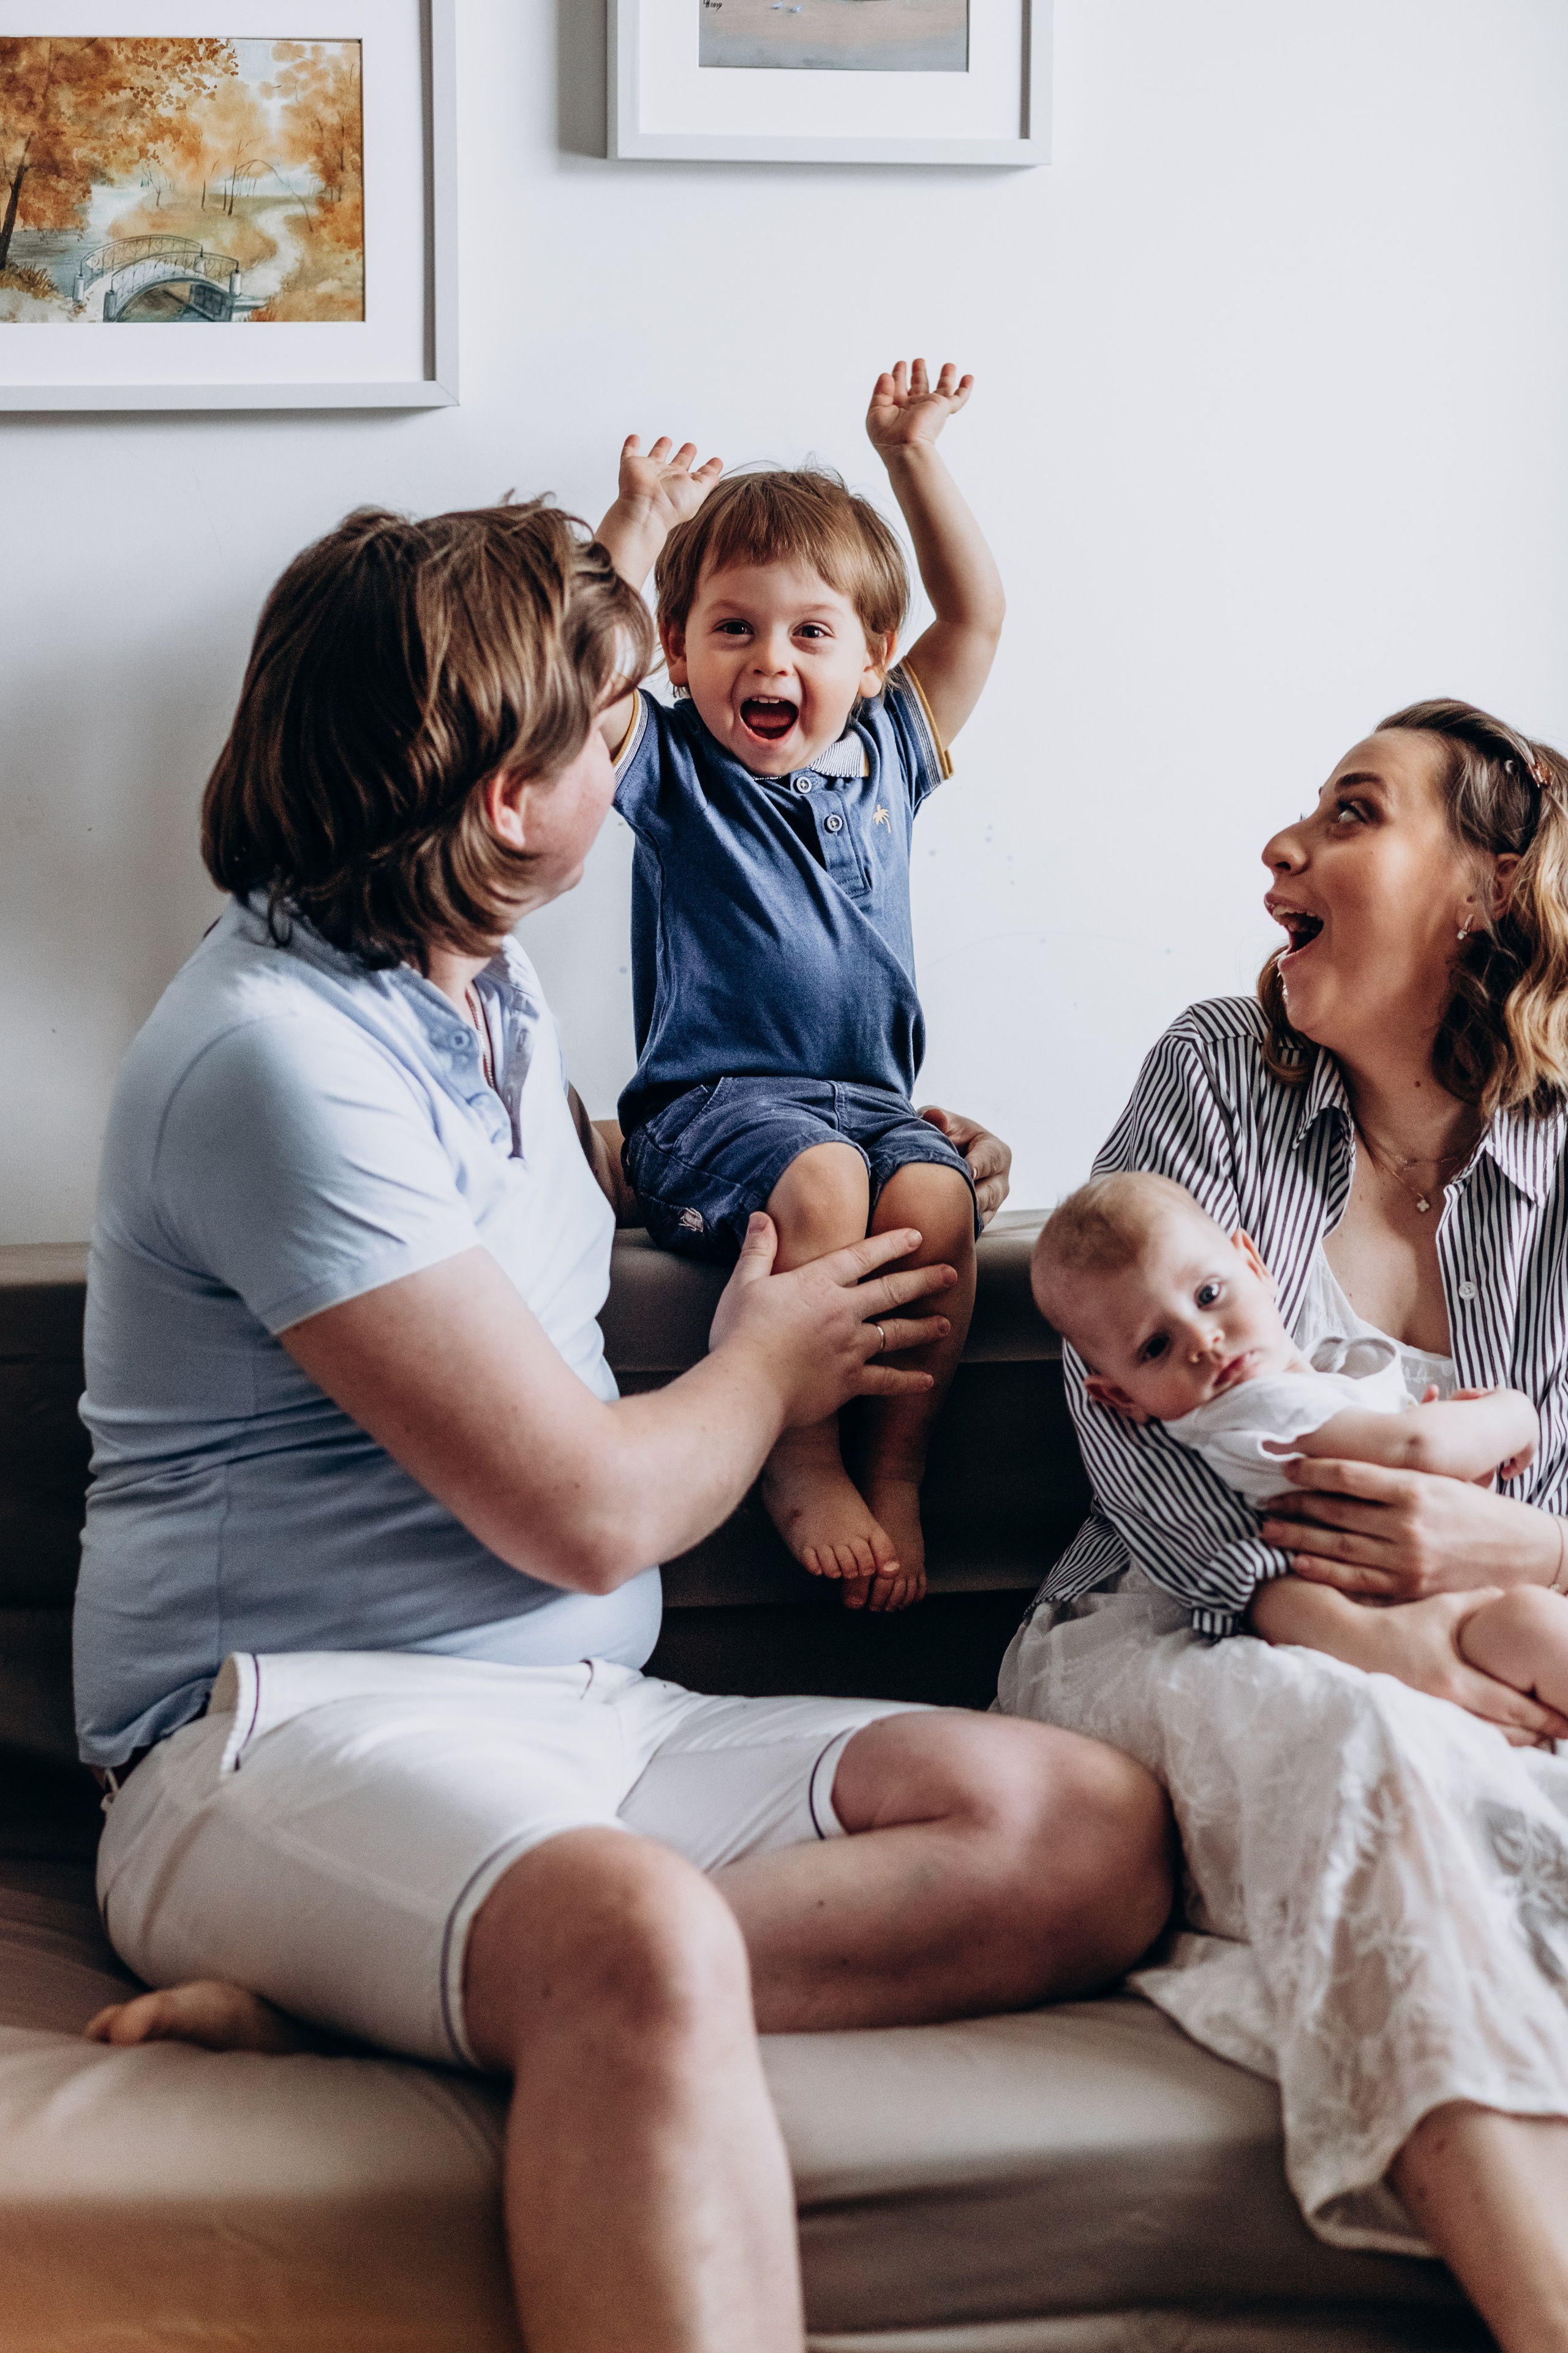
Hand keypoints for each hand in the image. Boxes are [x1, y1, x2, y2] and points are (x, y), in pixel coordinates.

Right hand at [615, 434, 722, 533]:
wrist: (645, 509)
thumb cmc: (671, 505)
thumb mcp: (699, 491)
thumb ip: (708, 479)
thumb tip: (717, 468)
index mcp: (682, 484)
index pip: (696, 475)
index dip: (706, 468)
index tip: (715, 461)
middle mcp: (666, 478)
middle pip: (677, 463)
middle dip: (684, 455)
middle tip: (690, 446)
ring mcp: (648, 472)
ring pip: (655, 456)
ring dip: (661, 448)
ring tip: (666, 440)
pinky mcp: (631, 466)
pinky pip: (629, 452)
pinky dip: (630, 445)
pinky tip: (633, 438)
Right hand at [709, 1213, 956, 1427]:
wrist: (748, 1385)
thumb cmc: (739, 1335)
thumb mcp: (743, 1284)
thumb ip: (758, 1250)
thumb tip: (761, 1217)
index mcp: (817, 1283)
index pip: (862, 1256)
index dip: (891, 1244)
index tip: (917, 1236)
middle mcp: (843, 1311)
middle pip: (892, 1290)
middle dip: (924, 1280)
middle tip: (949, 1273)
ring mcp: (850, 1347)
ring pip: (897, 1333)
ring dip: (923, 1328)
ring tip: (945, 1324)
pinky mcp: (850, 1381)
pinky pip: (887, 1380)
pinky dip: (908, 1381)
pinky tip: (927, 1380)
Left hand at [866, 359, 972, 458]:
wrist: (906, 448)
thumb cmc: (888, 437)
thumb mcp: (875, 412)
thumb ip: (880, 392)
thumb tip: (886, 375)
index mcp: (898, 409)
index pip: (899, 388)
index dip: (899, 375)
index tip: (900, 364)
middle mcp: (915, 408)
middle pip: (919, 386)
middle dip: (919, 372)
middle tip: (919, 360)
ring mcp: (930, 407)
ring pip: (941, 389)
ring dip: (945, 377)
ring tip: (948, 365)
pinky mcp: (943, 408)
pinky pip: (958, 398)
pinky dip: (965, 388)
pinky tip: (968, 377)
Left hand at [918, 1104, 1009, 1226]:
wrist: (940, 1156)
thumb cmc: (943, 1134)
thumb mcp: (940, 1121)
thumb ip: (938, 1118)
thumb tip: (936, 1118)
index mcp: (997, 1152)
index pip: (990, 1161)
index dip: (976, 1166)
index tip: (965, 1172)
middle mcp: (1001, 1181)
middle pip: (989, 1194)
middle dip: (969, 1197)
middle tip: (948, 1201)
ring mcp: (992, 1205)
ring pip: (980, 1216)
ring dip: (962, 1216)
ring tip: (941, 1217)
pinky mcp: (980, 1221)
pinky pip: (972, 1230)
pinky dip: (957, 1230)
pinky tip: (938, 1230)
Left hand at [1260, 1455, 1559, 1598]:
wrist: (1521, 1552)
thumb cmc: (1476, 1508)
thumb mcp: (1440, 1478)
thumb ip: (1394, 1472)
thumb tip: (1343, 1458)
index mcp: (1414, 1487)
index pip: (1347, 1474)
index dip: (1309, 1469)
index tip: (1284, 1464)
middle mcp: (1407, 1523)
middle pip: (1335, 1510)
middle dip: (1294, 1503)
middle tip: (1263, 1498)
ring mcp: (1406, 1558)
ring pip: (1338, 1546)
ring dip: (1297, 1536)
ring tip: (1267, 1528)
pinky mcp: (1408, 1586)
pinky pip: (1356, 1578)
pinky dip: (1323, 1569)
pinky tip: (1297, 1560)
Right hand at [1355, 1591, 1567, 1747]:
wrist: (1350, 1645)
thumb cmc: (1400, 1624)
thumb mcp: (1441, 1607)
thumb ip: (1480, 1602)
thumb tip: (1513, 1597)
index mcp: (1453, 1678)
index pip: (1510, 1705)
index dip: (1543, 1716)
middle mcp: (1445, 1706)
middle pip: (1504, 1732)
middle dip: (1538, 1734)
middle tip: (1565, 1732)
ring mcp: (1433, 1720)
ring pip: (1487, 1741)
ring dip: (1519, 1741)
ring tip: (1544, 1737)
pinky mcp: (1423, 1725)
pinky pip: (1467, 1740)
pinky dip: (1492, 1741)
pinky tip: (1508, 1736)